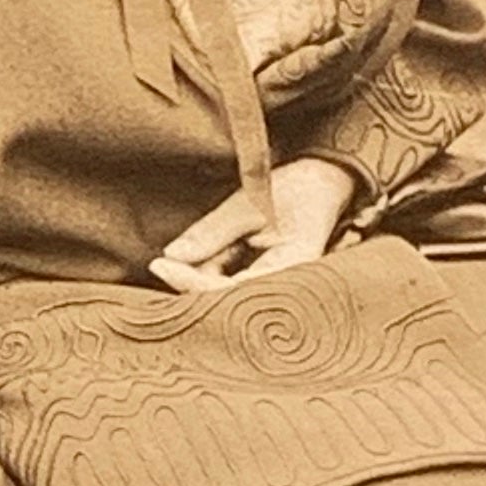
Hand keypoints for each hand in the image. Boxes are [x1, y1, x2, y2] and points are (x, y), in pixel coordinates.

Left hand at [149, 154, 357, 292]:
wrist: (326, 184)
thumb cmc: (295, 189)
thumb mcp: (249, 203)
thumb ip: (212, 231)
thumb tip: (171, 257)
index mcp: (293, 268)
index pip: (233, 290)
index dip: (192, 282)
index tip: (160, 264)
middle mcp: (288, 288)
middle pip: (227, 302)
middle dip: (192, 282)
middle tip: (163, 262)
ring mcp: (278, 289)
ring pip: (226, 297)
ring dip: (201, 275)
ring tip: (199, 244)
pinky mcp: (267, 285)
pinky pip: (232, 288)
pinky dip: (212, 272)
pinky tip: (210, 252)